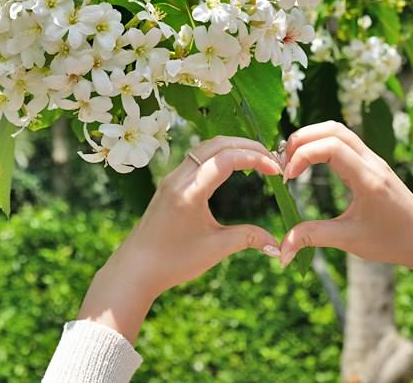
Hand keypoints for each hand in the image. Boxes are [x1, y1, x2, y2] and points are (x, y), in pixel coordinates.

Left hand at [77, 136, 282, 341]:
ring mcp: (172, 178)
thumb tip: (276, 245)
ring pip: (206, 147)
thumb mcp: (215, 249)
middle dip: (249, 146)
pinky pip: (197, 157)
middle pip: (218, 144)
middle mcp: (178, 178)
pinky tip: (234, 167)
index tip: (277, 171)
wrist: (135, 268)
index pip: (227, 158)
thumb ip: (247, 238)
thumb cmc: (173, 261)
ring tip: (258, 160)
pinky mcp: (170, 183)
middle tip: (273, 160)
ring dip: (234, 147)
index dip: (256, 158)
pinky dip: (220, 154)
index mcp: (189, 192)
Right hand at [277, 121, 412, 316]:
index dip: (302, 155)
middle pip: (332, 129)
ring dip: (311, 138)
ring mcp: (373, 159)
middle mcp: (371, 162)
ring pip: (338, 130)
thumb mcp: (349, 240)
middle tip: (283, 163)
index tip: (288, 178)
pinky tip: (310, 163)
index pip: (331, 146)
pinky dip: (321, 143)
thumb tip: (281, 250)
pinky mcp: (372, 163)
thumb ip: (313, 238)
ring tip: (292, 161)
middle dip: (301, 139)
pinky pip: (344, 140)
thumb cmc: (392, 241)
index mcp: (368, 178)